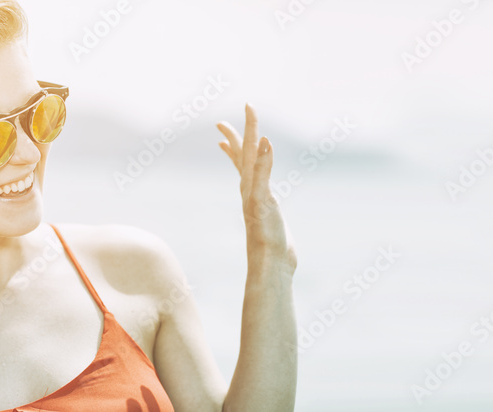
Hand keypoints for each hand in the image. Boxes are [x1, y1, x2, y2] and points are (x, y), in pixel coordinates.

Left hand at [216, 103, 296, 277]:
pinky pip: (256, 187)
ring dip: (238, 156)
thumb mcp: (265, 199)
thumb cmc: (267, 235)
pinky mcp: (264, 211)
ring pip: (245, 172)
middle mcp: (251, 190)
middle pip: (241, 158)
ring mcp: (257, 200)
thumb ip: (263, 171)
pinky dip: (254, 176)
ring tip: (227, 146)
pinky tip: (254, 179)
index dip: (250, 126)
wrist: (271, 264)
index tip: (249, 104)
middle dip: (234, 138)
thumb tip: (265, 142)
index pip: (250, 148)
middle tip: (221, 123)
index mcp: (250, 184)